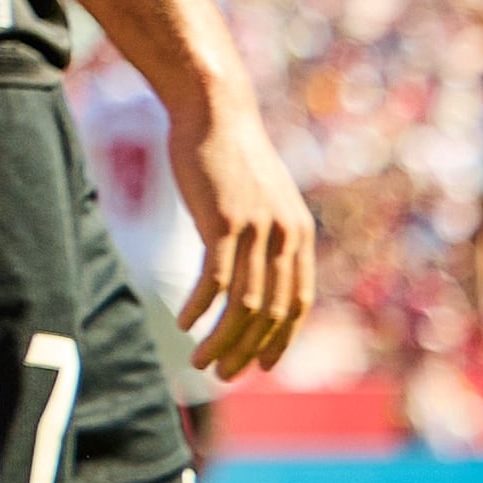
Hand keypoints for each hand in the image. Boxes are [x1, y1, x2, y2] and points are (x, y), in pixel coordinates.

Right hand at [166, 77, 312, 379]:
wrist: (213, 109)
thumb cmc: (229, 151)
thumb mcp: (258, 196)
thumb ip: (264, 231)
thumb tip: (254, 266)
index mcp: (299, 235)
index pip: (297, 304)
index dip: (280, 340)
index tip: (260, 365)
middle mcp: (286, 237)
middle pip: (271, 313)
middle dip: (248, 351)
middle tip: (222, 372)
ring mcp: (257, 230)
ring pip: (244, 305)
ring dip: (222, 340)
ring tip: (200, 359)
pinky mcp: (224, 221)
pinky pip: (216, 280)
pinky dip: (201, 307)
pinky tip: (184, 320)